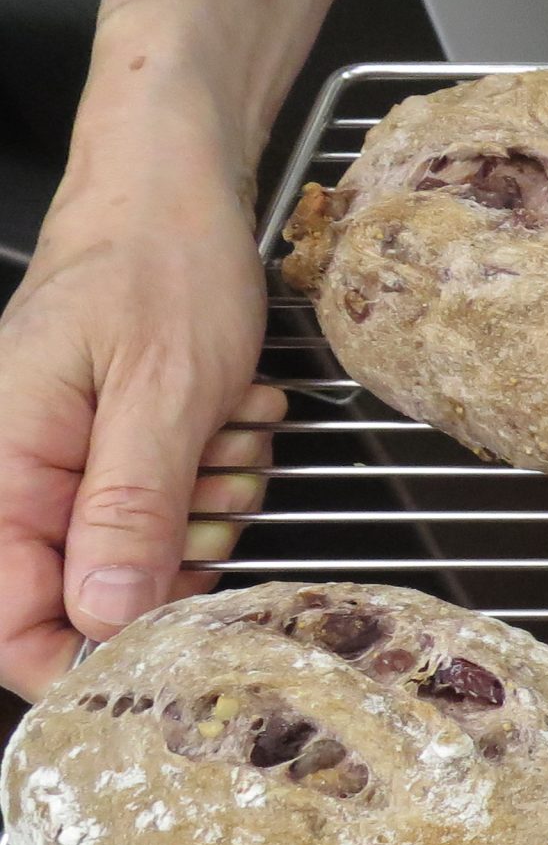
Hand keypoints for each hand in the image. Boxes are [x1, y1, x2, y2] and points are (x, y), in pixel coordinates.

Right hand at [0, 105, 279, 697]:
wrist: (176, 188)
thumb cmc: (160, 265)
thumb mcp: (162, 395)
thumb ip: (129, 513)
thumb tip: (103, 621)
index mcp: (1, 468)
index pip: (11, 624)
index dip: (86, 655)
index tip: (169, 643)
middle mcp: (20, 474)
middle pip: (96, 594)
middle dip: (176, 552)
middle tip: (214, 479)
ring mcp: (69, 462)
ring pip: (148, 552)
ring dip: (209, 503)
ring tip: (223, 426)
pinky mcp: (116, 447)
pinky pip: (173, 504)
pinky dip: (214, 471)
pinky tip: (229, 416)